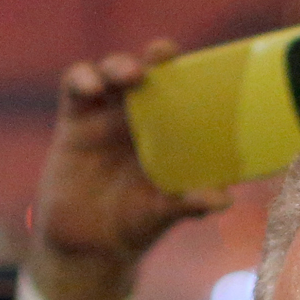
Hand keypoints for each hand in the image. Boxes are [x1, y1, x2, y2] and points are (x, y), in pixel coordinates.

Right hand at [29, 42, 230, 299]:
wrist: (88, 245)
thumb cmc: (136, 224)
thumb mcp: (164, 213)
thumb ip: (189, 204)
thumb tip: (224, 200)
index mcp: (170, 132)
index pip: (185, 92)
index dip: (194, 73)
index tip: (206, 64)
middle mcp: (141, 118)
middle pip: (150, 72)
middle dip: (158, 56)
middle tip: (163, 53)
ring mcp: (107, 115)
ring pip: (112, 72)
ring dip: (119, 65)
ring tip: (129, 74)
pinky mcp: (74, 119)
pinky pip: (76, 86)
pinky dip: (82, 78)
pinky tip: (89, 88)